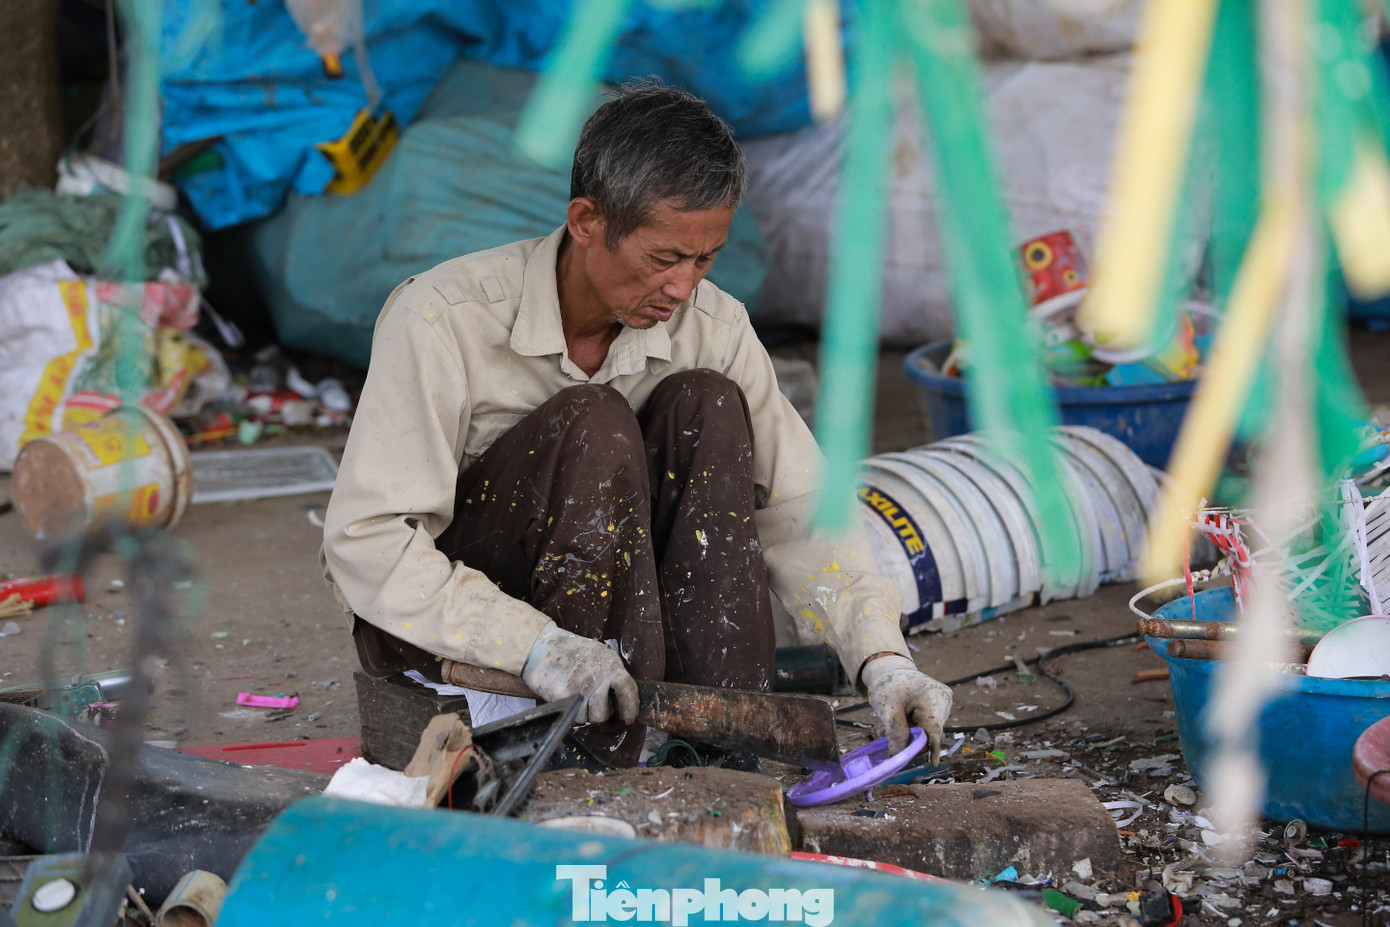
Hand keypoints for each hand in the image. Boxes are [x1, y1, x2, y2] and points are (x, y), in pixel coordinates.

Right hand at [521, 622, 639, 723]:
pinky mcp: (564, 696)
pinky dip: (572, 711)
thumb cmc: (573, 651)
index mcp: (611, 665)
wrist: (543, 646)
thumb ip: (611, 674)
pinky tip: (568, 697)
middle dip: (600, 713)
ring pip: (589, 718)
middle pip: (604, 713)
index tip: (629, 718)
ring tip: (578, 696)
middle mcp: (598, 677)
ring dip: (585, 713)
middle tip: (593, 703)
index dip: (630, 707)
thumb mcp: (600, 655)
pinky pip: (574, 716)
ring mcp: (581, 688)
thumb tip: (621, 700)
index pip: (628, 690)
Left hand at [862, 655, 952, 760]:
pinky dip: (920, 725)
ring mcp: (946, 700)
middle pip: (932, 731)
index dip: (932, 748)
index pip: (933, 727)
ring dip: (917, 730)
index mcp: (932, 694)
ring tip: (903, 713)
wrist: (892, 671)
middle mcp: (944, 697)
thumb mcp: (886, 709)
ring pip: (932, 729)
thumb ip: (895, 732)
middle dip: (917, 738)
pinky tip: (911, 713)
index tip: (932, 763)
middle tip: (897, 733)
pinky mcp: (943, 704)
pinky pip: (932, 724)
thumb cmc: (888, 688)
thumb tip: (899, 757)